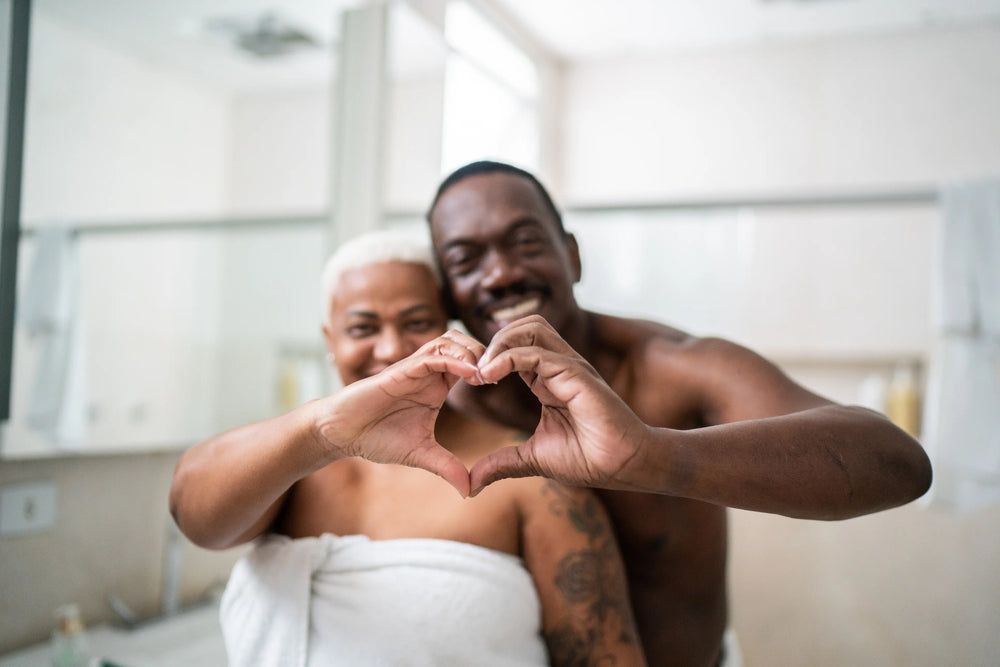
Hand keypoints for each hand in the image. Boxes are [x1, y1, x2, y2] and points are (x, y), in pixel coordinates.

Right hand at [316, 330, 485, 496]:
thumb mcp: (422, 455)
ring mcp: (415, 368)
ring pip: (450, 341)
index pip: (471, 362)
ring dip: (472, 352)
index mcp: (437, 385)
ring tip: (488, 374)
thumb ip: (448, 467)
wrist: (342, 434)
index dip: (491, 366)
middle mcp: (428, 372)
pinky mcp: (401, 371)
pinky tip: (471, 374)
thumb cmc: (376, 437)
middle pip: (465, 343)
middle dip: (487, 352)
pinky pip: (432, 356)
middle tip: (502, 373)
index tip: (507, 383)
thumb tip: (469, 492)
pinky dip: (454, 360)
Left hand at [467, 316, 649, 494]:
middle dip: (493, 341)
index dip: (491, 356)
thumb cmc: (589, 460)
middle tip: (473, 370)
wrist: (624, 467)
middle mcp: (560, 367)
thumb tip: (472, 484)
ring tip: (481, 371)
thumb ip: (502, 463)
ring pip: (531, 328)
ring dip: (500, 343)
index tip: (470, 380)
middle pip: (524, 327)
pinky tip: (489, 376)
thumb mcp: (533, 459)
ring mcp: (570, 367)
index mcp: (549, 380)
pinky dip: (508, 358)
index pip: (517, 347)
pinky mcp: (576, 374)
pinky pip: (537, 353)